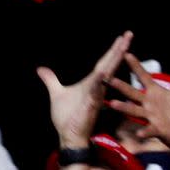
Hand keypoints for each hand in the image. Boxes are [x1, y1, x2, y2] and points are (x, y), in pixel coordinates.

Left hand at [38, 31, 132, 147]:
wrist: (68, 135)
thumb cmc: (67, 117)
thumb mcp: (56, 93)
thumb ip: (51, 80)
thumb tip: (40, 69)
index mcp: (91, 83)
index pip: (104, 63)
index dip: (113, 50)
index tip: (122, 37)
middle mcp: (97, 87)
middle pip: (110, 64)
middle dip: (119, 49)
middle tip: (129, 34)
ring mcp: (95, 96)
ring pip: (107, 76)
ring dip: (114, 62)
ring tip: (122, 47)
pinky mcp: (90, 107)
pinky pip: (96, 94)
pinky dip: (99, 85)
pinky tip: (103, 75)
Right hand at [109, 55, 169, 153]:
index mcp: (156, 93)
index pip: (143, 77)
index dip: (136, 66)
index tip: (126, 54)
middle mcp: (149, 104)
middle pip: (132, 93)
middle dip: (122, 86)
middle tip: (110, 79)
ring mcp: (150, 117)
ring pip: (134, 110)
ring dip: (124, 107)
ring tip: (113, 103)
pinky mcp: (156, 130)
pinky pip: (149, 130)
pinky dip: (144, 131)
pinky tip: (140, 133)